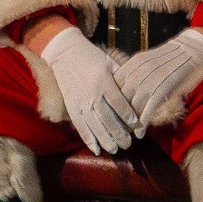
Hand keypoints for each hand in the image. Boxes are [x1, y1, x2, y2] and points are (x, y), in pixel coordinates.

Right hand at [40, 26, 138, 154]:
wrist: (64, 52)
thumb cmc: (91, 56)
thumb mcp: (109, 62)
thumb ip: (122, 77)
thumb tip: (138, 89)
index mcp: (104, 82)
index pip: (119, 103)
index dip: (129, 116)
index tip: (137, 125)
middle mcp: (92, 94)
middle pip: (108, 119)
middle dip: (119, 133)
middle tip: (128, 143)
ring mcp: (80, 102)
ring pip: (95, 126)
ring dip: (105, 140)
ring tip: (115, 149)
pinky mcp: (71, 106)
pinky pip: (80, 126)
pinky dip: (88, 139)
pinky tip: (96, 149)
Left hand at [114, 28, 202, 134]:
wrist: (189, 50)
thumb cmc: (167, 58)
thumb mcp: (145, 60)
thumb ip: (132, 73)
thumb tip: (119, 89)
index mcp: (133, 63)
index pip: (114, 85)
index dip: (110, 102)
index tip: (108, 114)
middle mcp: (139, 71)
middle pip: (121, 98)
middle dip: (117, 114)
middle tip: (115, 128)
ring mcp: (151, 80)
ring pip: (134, 106)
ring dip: (129, 122)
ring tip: (127, 133)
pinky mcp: (163, 89)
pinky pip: (149, 109)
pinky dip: (143, 123)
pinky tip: (140, 133)